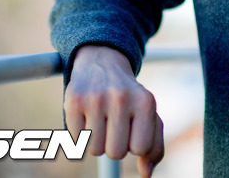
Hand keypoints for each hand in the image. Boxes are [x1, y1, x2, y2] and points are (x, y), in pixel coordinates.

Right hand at [64, 45, 163, 177]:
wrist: (102, 61)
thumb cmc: (129, 96)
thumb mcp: (148, 114)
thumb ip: (154, 146)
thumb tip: (146, 174)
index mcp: (145, 101)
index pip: (141, 149)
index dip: (134, 144)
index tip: (131, 128)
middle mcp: (121, 97)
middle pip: (116, 152)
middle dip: (114, 143)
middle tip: (113, 123)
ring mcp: (96, 97)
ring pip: (95, 150)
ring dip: (97, 140)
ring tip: (100, 118)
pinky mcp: (74, 100)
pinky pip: (76, 140)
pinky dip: (80, 132)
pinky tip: (86, 113)